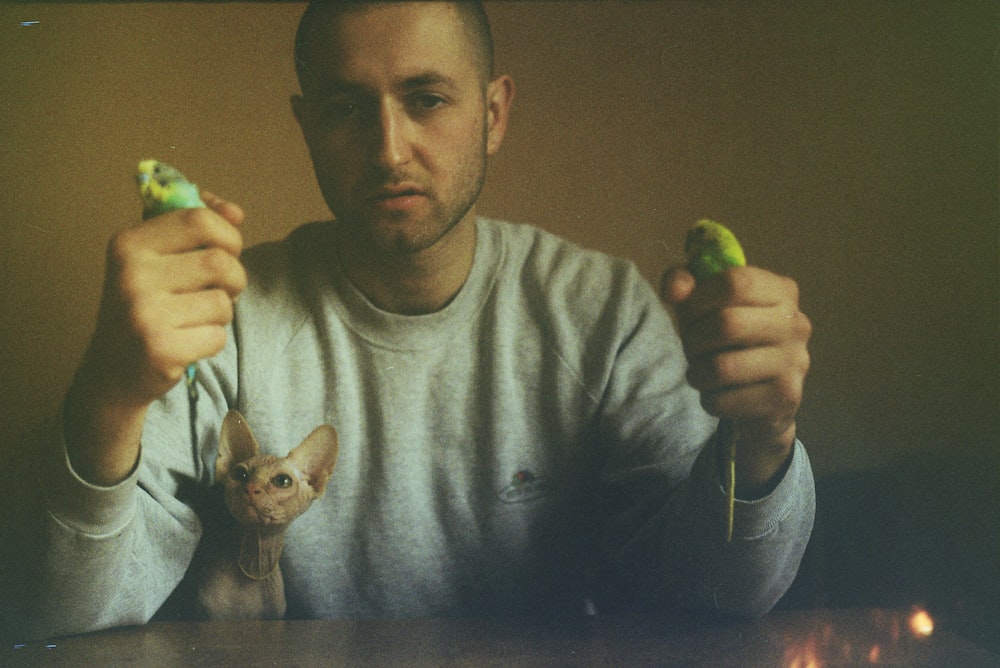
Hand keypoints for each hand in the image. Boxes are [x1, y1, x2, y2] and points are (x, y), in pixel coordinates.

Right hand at [65, 193, 245, 484]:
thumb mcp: (156, 259)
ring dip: (221, 314)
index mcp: (129, 243)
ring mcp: (143, 312)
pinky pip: (217, 336)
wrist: (111, 372)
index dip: (228, 236)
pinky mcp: (160, 348)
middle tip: (219, 292)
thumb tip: (234, 211)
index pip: (199, 219)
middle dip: (234, 280)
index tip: (225, 251)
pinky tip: (187, 343)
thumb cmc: (144, 307)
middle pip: (221, 262)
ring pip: (222, 303)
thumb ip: (193, 228)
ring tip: (195, 320)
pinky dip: (212, 342)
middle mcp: (131, 274)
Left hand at [661, 265, 810, 488]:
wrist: (761, 397)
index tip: (686, 312)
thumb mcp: (703, 303)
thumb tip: (674, 292)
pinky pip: (723, 400)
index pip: (734, 283)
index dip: (698, 298)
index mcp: (781, 291)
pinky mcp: (785, 398)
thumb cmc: (726, 339)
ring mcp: (795, 362)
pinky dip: (709, 399)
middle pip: (726, 324)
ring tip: (702, 373)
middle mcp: (795, 323)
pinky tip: (719, 394)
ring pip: (722, 368)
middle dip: (694, 339)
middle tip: (692, 347)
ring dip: (698, 373)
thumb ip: (683, 282)